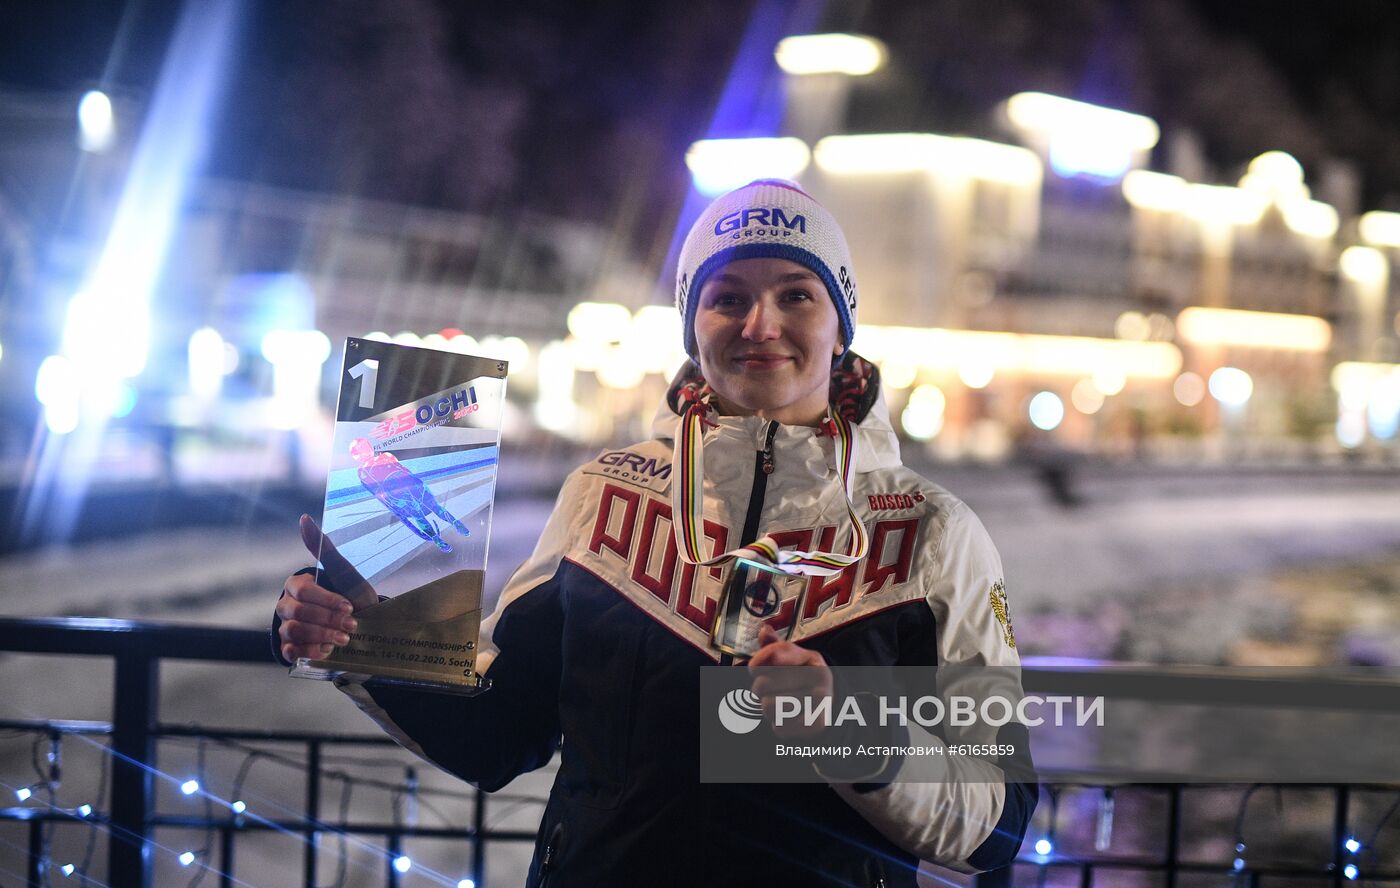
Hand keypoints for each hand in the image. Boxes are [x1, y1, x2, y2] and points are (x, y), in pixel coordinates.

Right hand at [275, 515, 377, 662]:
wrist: (366, 627)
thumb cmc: (353, 596)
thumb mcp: (344, 571)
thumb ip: (323, 548)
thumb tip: (304, 517)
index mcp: (297, 585)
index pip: (304, 592)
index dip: (328, 601)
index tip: (350, 606)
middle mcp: (287, 606)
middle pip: (299, 613)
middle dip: (329, 620)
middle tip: (352, 625)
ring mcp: (286, 627)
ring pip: (295, 631)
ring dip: (323, 635)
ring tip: (344, 639)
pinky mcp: (291, 648)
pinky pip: (291, 651)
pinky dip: (312, 651)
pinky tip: (329, 649)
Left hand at [745, 624, 832, 737]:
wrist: (830, 707)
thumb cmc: (803, 680)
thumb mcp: (793, 658)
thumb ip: (776, 645)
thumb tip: (764, 629)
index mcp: (811, 657)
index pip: (769, 656)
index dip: (756, 665)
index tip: (757, 669)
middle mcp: (819, 675)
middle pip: (761, 684)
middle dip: (760, 690)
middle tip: (772, 690)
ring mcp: (820, 700)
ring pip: (767, 707)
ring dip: (768, 709)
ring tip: (781, 704)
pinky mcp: (817, 723)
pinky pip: (778, 727)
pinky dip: (779, 725)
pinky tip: (790, 718)